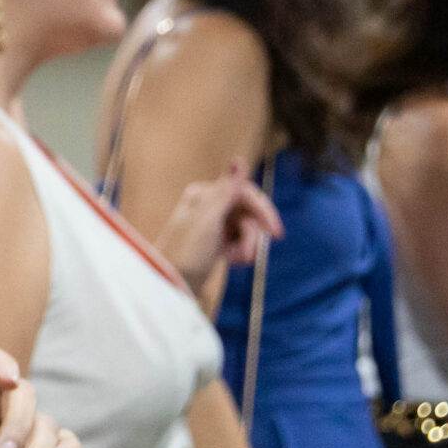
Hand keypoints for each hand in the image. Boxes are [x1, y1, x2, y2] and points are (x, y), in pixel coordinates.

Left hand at [153, 160, 282, 296]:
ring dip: (247, 246)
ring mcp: (213, 224)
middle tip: (253, 255)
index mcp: (204, 193)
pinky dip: (241, 252)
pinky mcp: (216, 242)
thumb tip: (239, 159)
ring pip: (247, 228)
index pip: (245, 192)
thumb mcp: (207, 220)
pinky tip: (233, 262)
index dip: (263, 211)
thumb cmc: (184, 253)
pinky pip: (240, 241)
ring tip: (237, 261)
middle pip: (249, 212)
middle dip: (253, 234)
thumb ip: (226, 190)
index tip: (276, 233)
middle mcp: (208, 205)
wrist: (170, 288)